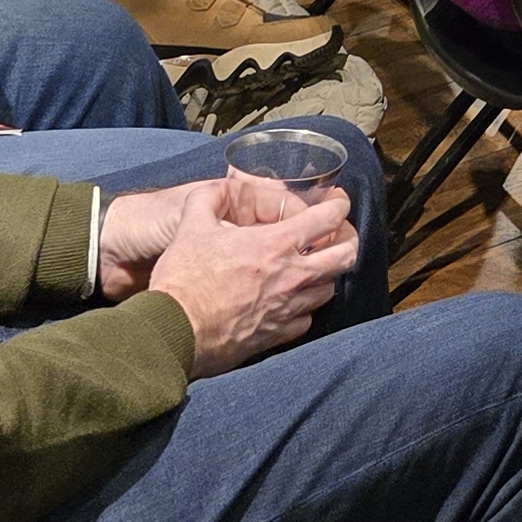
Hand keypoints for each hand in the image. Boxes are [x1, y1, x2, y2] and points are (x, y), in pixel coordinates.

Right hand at [130, 182, 360, 373]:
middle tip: (336, 236)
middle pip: (346, 256)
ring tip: (313, 267)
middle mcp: (293, 276)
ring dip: (326, 275)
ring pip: (329, 289)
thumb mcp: (191, 227)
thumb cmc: (183, 280)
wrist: (173, 332)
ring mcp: (288, 309)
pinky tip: (292, 301)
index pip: (330, 218)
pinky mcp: (278, 336)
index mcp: (277, 244)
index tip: (336, 202)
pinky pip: (307, 320)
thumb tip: (221, 185)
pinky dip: (306, 307)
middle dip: (347, 241)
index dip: (339, 204)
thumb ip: (209, 198)